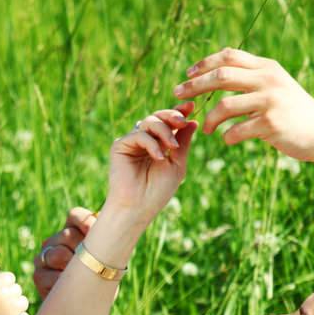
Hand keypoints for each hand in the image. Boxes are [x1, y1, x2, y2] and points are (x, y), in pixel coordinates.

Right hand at [31, 206, 96, 299]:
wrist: (92, 305)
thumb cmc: (103, 278)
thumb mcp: (109, 256)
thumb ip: (105, 237)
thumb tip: (96, 224)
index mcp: (71, 231)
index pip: (75, 216)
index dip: (87, 223)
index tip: (97, 235)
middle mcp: (54, 241)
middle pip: (67, 234)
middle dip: (83, 251)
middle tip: (91, 265)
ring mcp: (43, 258)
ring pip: (57, 253)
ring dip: (72, 267)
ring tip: (80, 277)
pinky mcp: (38, 277)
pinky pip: (51, 275)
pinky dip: (64, 284)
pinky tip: (70, 288)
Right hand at [104, 104, 197, 221]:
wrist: (138, 207)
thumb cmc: (158, 191)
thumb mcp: (177, 164)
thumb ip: (183, 142)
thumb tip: (193, 121)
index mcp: (159, 144)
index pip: (168, 123)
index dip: (179, 112)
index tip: (192, 107)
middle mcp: (144, 141)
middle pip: (158, 117)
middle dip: (172, 116)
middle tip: (182, 121)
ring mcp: (132, 142)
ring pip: (149, 122)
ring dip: (164, 131)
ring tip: (172, 147)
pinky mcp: (120, 146)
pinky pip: (138, 134)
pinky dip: (152, 143)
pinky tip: (159, 157)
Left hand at [173, 49, 313, 163]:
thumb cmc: (294, 113)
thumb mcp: (276, 87)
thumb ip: (253, 79)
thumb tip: (219, 75)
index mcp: (267, 67)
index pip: (229, 56)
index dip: (205, 63)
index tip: (187, 74)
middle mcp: (268, 79)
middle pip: (221, 76)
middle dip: (194, 85)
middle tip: (177, 95)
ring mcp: (270, 101)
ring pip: (225, 105)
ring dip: (210, 119)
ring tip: (206, 129)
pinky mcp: (271, 123)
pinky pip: (236, 130)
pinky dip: (227, 137)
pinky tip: (227, 140)